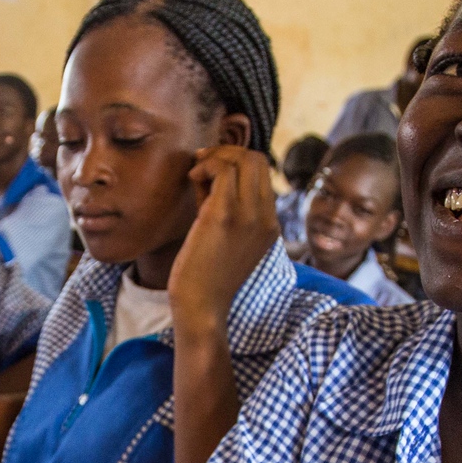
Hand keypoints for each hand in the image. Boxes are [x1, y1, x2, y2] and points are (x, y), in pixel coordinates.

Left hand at [171, 147, 278, 335]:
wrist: (202, 309)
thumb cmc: (204, 276)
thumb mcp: (224, 238)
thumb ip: (223, 205)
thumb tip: (208, 172)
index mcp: (269, 224)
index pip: (263, 172)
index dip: (235, 163)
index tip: (210, 172)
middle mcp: (265, 218)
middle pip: (257, 159)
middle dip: (227, 153)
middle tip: (201, 167)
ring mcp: (249, 216)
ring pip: (243, 158)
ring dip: (215, 158)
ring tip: (196, 176)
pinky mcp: (225, 216)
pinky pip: (222, 169)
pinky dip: (205, 165)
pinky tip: (192, 180)